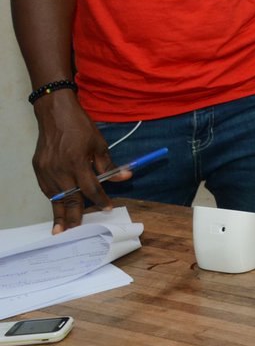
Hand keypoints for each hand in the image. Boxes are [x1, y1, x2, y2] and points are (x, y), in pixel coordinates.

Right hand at [31, 92, 125, 232]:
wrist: (55, 113)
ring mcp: (46, 170)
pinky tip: (58, 206)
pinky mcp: (38, 169)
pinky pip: (46, 189)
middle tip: (74, 232)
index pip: (91, 188)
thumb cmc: (80, 127)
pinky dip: (53, 198)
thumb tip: (125, 177)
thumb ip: (110, 165)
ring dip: (60, 212)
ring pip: (54, 197)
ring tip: (62, 229)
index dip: (100, 200)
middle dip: (73, 217)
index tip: (107, 208)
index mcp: (77, 162)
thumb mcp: (99, 144)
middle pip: (69, 198)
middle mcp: (60, 169)